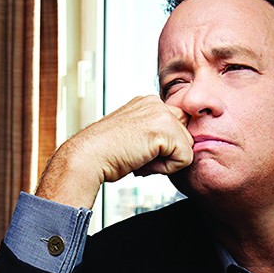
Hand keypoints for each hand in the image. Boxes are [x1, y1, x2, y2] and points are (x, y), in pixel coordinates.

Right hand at [35, 95, 191, 208]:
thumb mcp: (133, 137)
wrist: (87, 157)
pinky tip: (143, 162)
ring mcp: (161, 114)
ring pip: (186, 148)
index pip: (176, 127)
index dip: (163, 147)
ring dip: (166, 162)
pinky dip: (166, 169)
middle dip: (168, 153)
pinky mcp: (165, 129)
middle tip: (139, 156)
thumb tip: (179, 149)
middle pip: (185, 136)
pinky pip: (184, 158)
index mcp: (147, 103)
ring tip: (139, 158)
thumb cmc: (105, 154)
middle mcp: (155, 103)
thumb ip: (154, 136)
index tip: (138, 150)